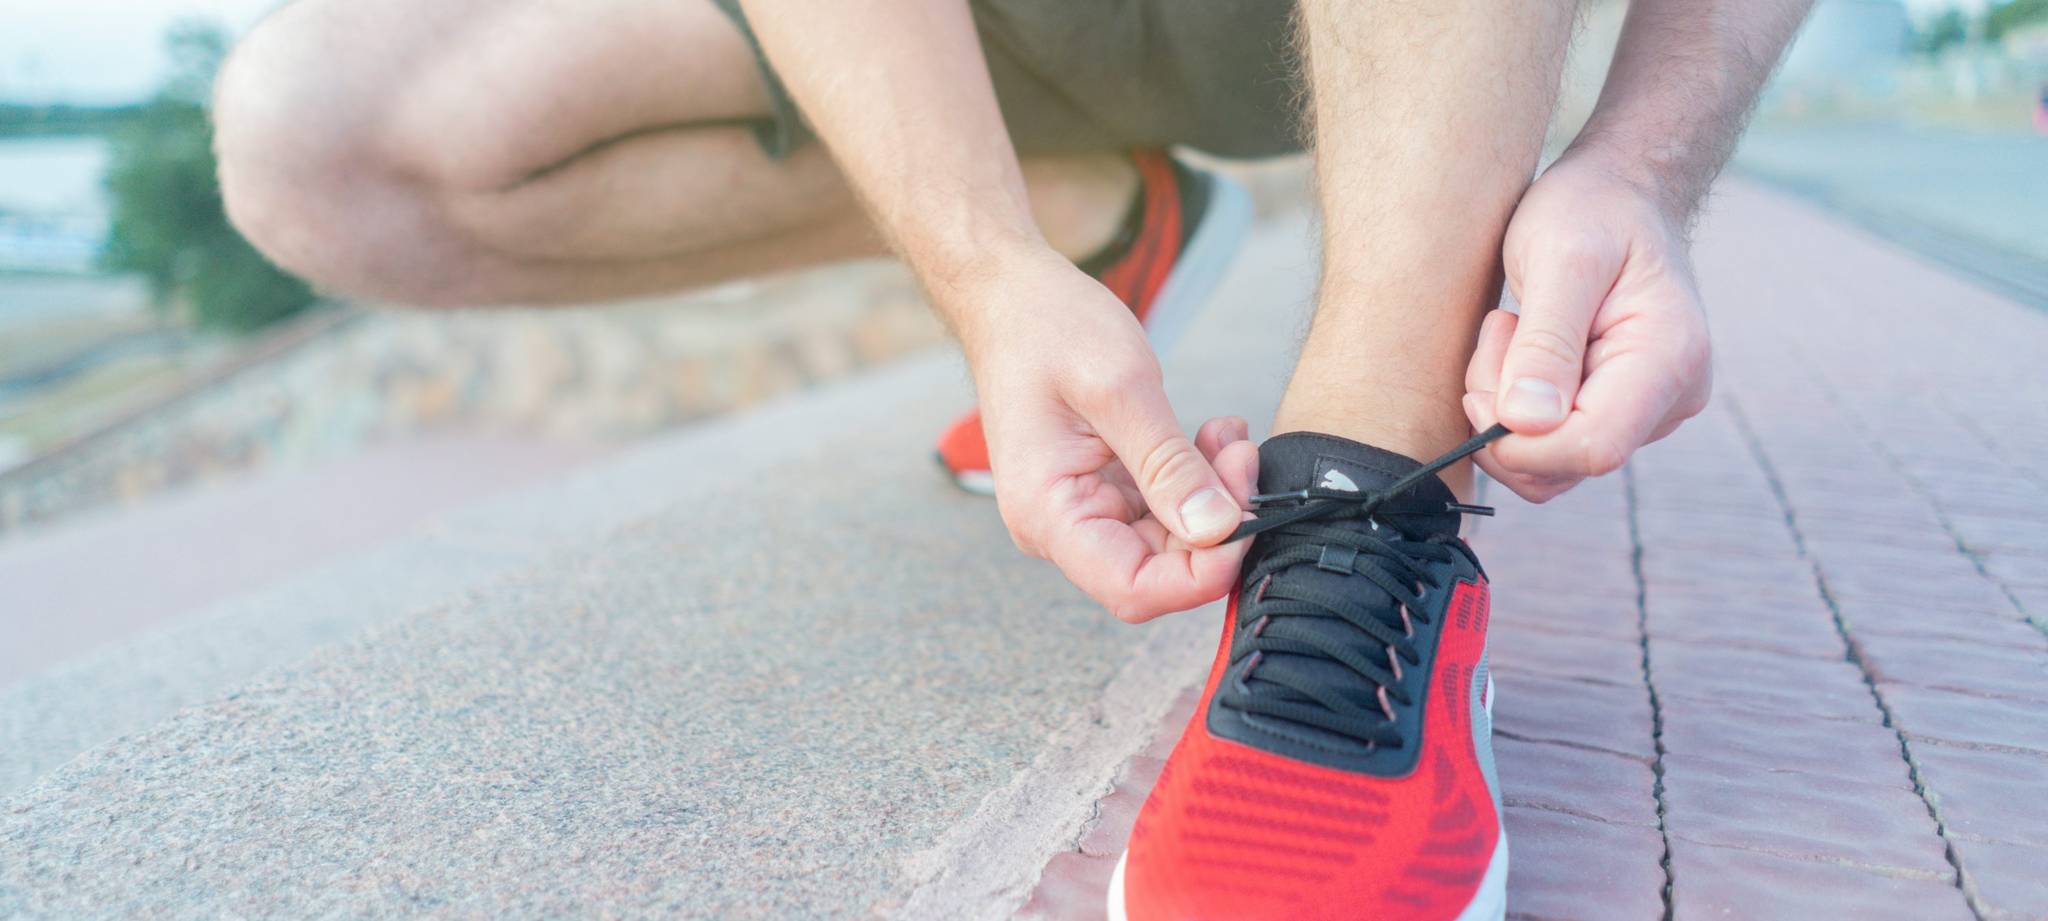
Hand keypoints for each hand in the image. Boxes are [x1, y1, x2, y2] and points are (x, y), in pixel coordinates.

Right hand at [956, 247, 1257, 622]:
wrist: (1011, 295)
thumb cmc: (1048, 328)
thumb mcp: (1120, 389)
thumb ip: (1169, 466)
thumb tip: (1219, 530)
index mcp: (1048, 514)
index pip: (1134, 589)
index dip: (1201, 572)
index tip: (1246, 516)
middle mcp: (1058, 526)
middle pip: (1158, 569)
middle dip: (1215, 523)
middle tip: (1242, 455)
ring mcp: (1080, 510)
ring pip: (1168, 541)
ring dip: (1211, 496)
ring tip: (1227, 436)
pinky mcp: (1100, 489)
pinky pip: (1161, 509)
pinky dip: (1195, 479)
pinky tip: (1211, 437)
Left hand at [1462, 152, 1711, 501]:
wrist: (1619, 192)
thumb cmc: (1593, 209)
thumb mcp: (1560, 257)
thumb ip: (1545, 344)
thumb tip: (1526, 424)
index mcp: (1669, 359)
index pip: (1591, 448)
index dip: (1519, 440)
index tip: (1483, 383)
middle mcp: (1670, 398)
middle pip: (1565, 463)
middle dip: (1504, 417)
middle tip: (1498, 333)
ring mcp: (1645, 411)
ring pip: (1551, 462)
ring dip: (1505, 411)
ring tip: (1511, 332)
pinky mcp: (1616, 411)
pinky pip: (1551, 444)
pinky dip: (1516, 409)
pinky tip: (1519, 351)